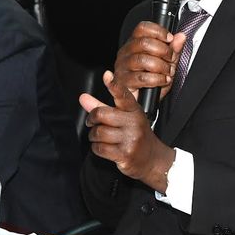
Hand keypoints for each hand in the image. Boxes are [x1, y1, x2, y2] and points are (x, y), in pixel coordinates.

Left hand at [79, 71, 175, 191]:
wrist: (152, 158)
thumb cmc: (135, 134)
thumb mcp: (122, 117)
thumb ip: (101, 106)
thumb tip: (82, 97)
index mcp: (134, 111)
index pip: (123, 96)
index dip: (114, 86)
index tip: (107, 76)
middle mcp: (134, 123)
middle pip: (102, 114)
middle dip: (92, 119)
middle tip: (92, 122)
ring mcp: (131, 139)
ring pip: (99, 133)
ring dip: (94, 136)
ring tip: (99, 137)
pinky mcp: (125, 154)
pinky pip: (100, 148)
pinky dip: (96, 148)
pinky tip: (103, 147)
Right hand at [114, 21, 185, 100]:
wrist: (144, 102)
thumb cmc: (152, 80)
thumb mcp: (167, 63)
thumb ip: (174, 49)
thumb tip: (181, 37)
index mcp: (134, 44)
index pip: (142, 28)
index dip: (158, 31)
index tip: (170, 39)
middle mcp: (126, 53)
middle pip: (143, 42)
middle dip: (163, 50)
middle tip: (170, 59)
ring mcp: (122, 67)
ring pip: (142, 60)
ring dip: (161, 66)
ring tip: (168, 72)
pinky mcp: (123, 82)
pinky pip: (142, 77)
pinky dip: (157, 79)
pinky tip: (163, 80)